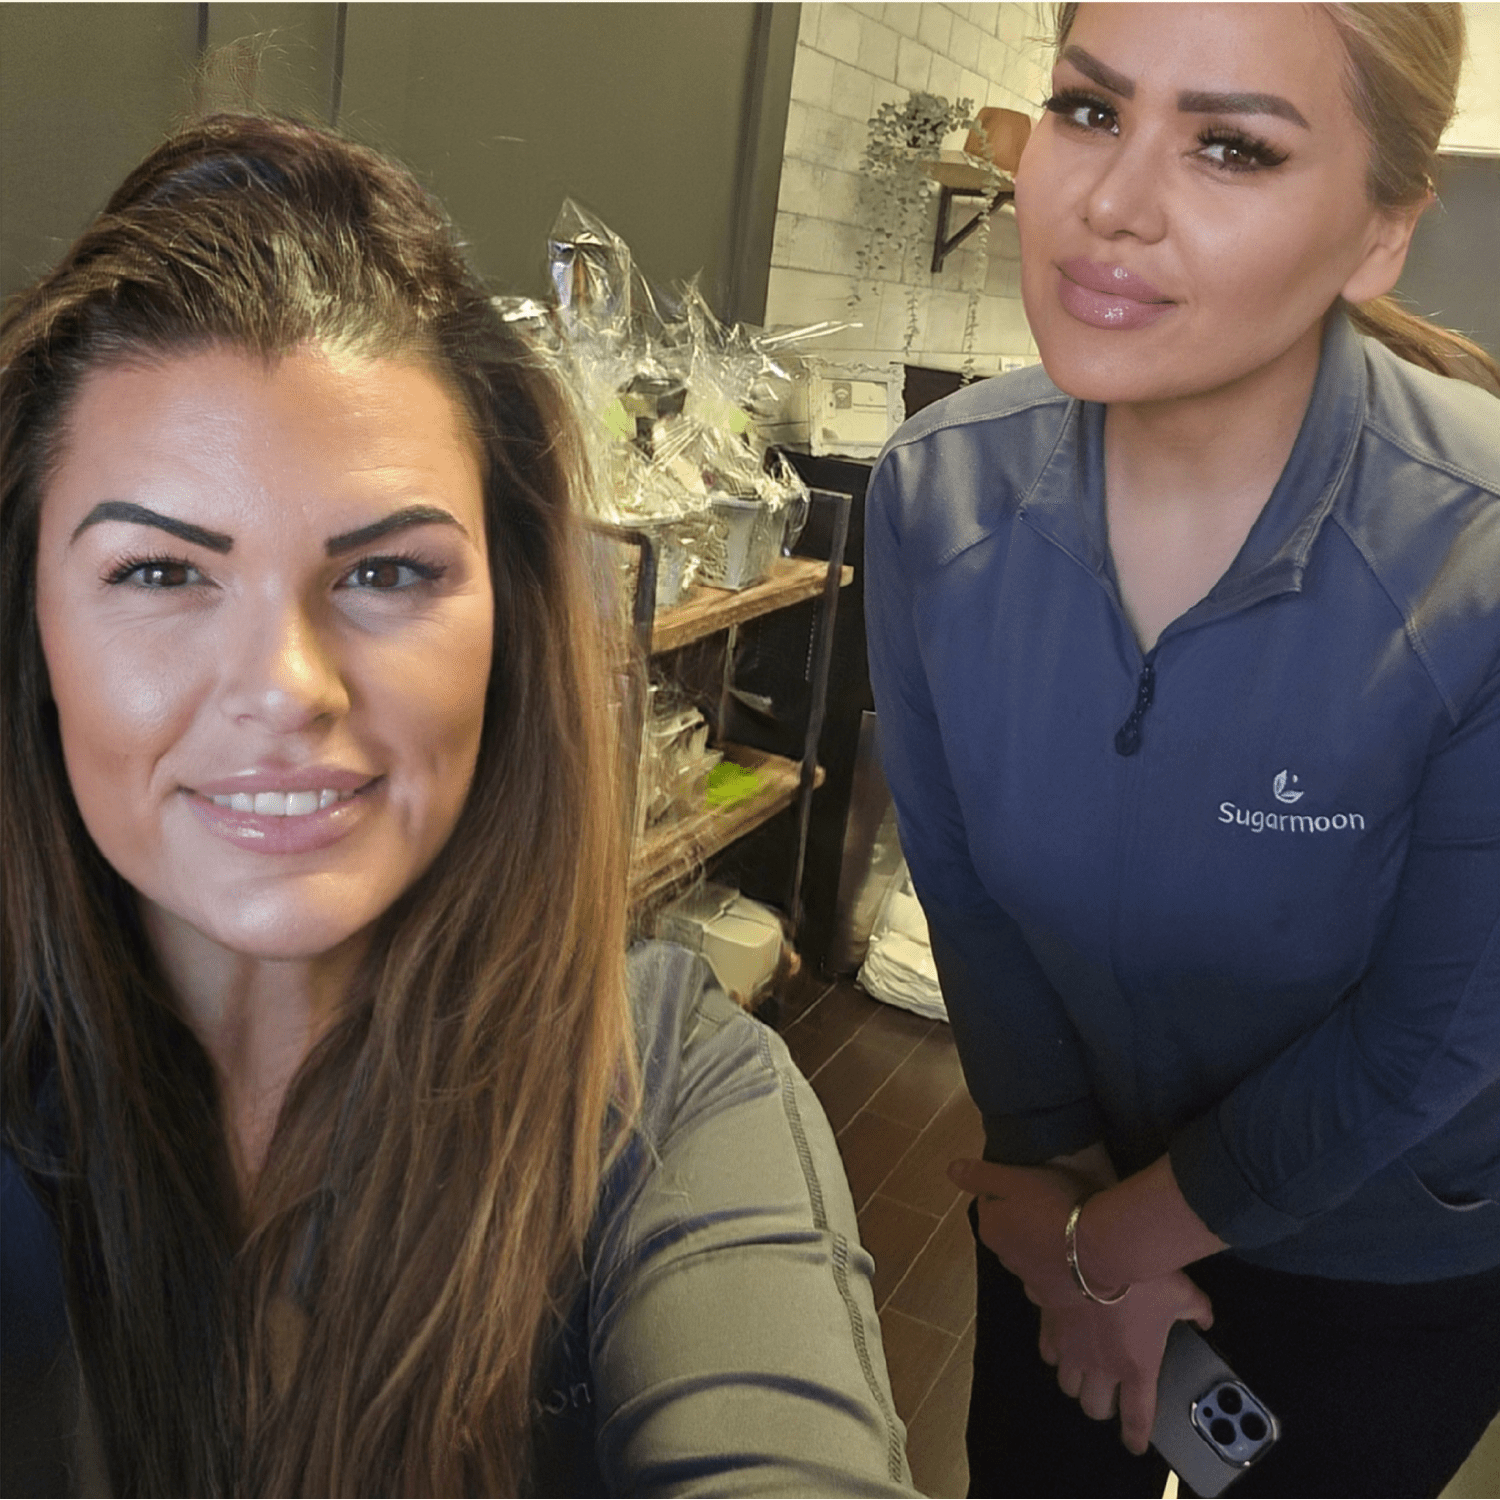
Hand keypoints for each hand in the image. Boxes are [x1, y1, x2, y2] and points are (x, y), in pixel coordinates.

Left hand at [948, 1157, 1105, 1305]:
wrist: (1100, 1246)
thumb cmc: (1056, 1202)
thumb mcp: (1016, 1178)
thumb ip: (981, 1175)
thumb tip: (951, 1169)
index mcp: (990, 1228)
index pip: (991, 1203)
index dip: (1011, 1190)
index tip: (1033, 1184)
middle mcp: (1003, 1258)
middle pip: (1009, 1232)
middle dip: (1022, 1220)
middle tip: (1051, 1204)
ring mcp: (1029, 1282)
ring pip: (1028, 1257)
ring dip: (1039, 1247)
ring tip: (1067, 1232)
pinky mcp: (1054, 1299)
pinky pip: (1048, 1282)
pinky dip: (1055, 1272)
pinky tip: (1071, 1263)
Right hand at [1038, 1271, 1212, 1453]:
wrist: (1093, 1250)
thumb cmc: (1142, 1277)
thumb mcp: (1182, 1292)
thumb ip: (1197, 1310)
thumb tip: (1205, 1318)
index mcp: (1137, 1367)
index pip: (1137, 1418)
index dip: (1136, 1436)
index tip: (1135, 1445)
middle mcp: (1101, 1368)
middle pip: (1095, 1409)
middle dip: (1104, 1407)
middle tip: (1112, 1395)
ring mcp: (1071, 1350)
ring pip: (1068, 1387)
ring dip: (1079, 1383)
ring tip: (1086, 1371)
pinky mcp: (1048, 1329)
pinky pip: (1048, 1355)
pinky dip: (1057, 1355)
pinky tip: (1063, 1344)